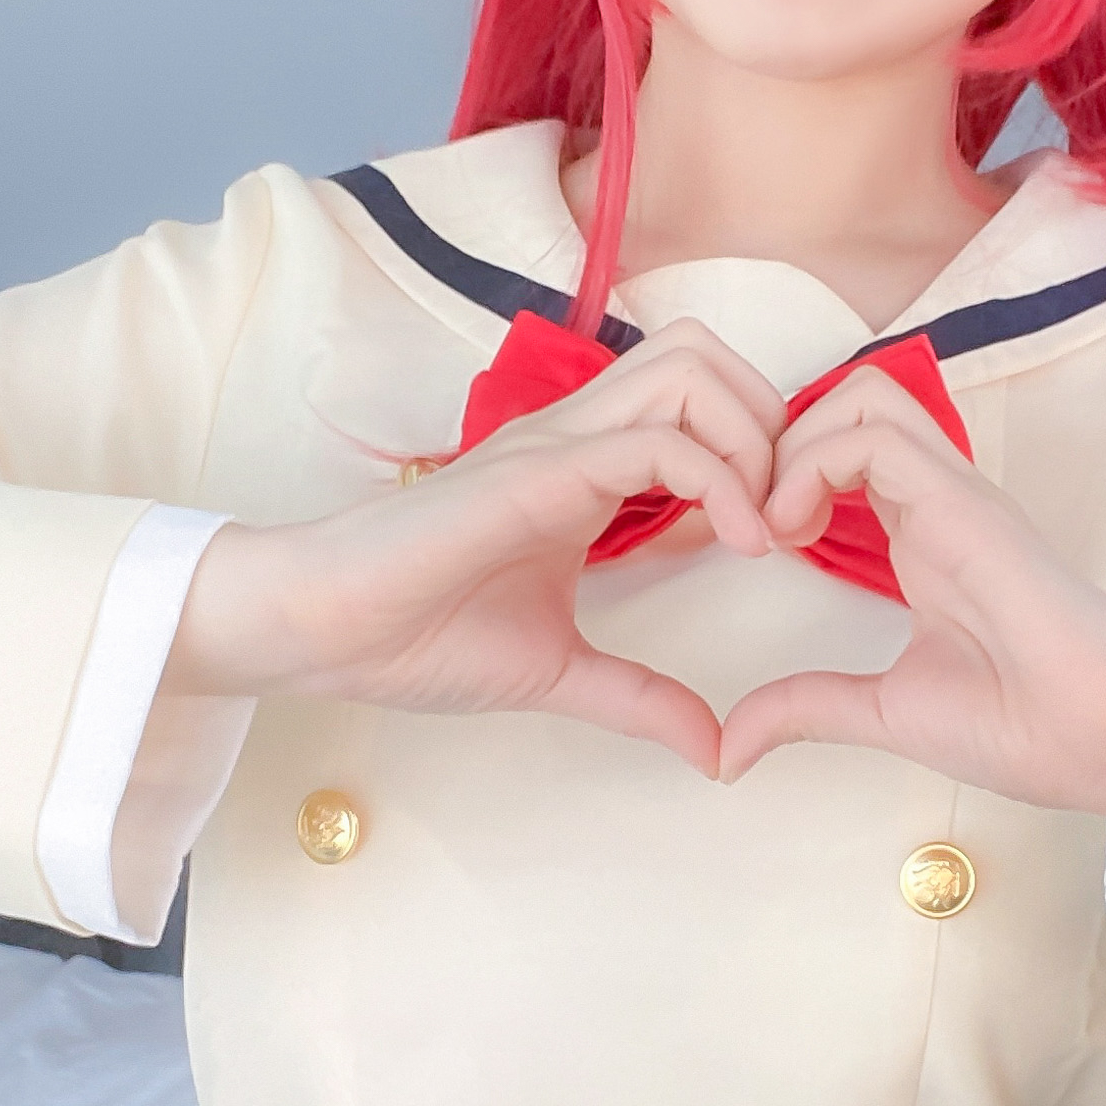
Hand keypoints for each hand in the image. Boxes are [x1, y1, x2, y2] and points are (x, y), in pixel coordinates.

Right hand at [164, 322, 785, 775]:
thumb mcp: (558, 673)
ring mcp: (556, 443)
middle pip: (710, 356)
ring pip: (692, 370)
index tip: (786, 540)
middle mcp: (578, 435)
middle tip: (787, 518)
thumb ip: (639, 699)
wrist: (318, 628)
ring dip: (753, 437)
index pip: (702, 404)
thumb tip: (713, 748)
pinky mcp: (536, 471)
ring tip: (765, 527)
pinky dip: (720, 479)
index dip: (764, 455)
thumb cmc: (413, 635)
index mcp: (588, 468)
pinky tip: (738, 544)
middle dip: (774, 424)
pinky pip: (654, 441)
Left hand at [718, 367, 1105, 832]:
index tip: (754, 546)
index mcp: (925, 534)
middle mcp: (940, 499)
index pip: (846, 449)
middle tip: (751, 520)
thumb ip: (808, 709)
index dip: (783, 475)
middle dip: (779, 442)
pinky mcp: (966, 504)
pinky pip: (876, 437)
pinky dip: (812, 464)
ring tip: (773, 524)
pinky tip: (793, 531)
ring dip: (793, 445)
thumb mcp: (885, 711)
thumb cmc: (1026, 727)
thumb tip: (729, 746)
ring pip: (861, 397)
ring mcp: (957, 494)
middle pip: (850, 402)